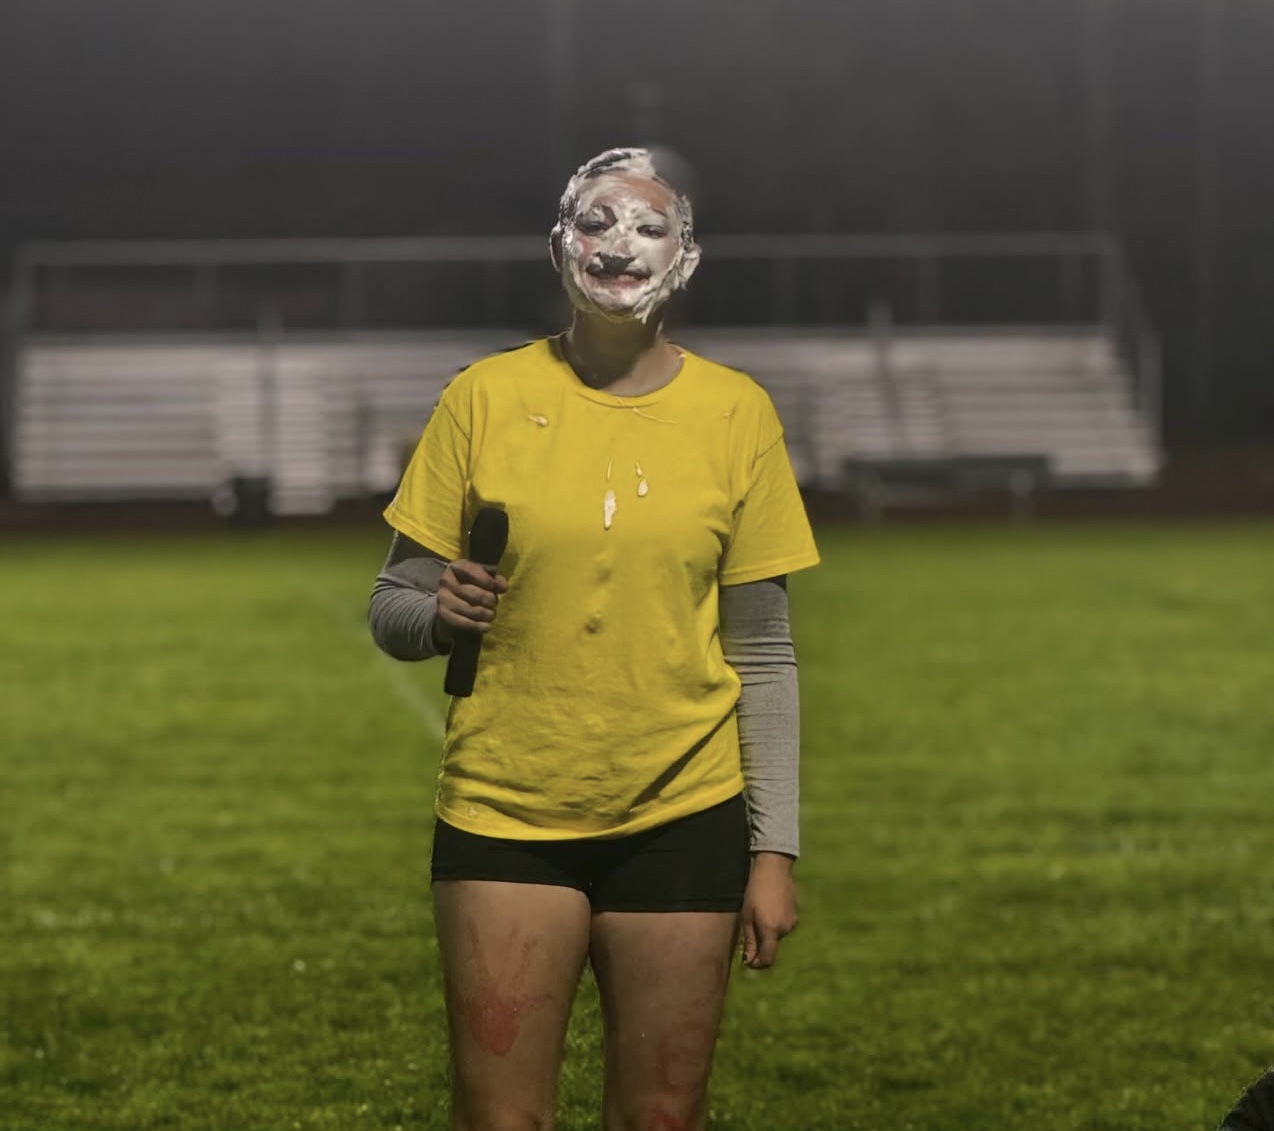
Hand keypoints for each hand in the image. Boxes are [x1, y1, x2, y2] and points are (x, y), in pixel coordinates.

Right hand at [434, 559, 509, 644]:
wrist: (451, 596)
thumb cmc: (471, 582)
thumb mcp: (482, 576)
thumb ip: (494, 579)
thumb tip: (502, 587)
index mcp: (457, 567)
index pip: (474, 573)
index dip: (489, 582)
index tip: (499, 589)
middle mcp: (446, 581)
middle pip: (474, 594)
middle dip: (489, 600)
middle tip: (495, 603)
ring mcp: (443, 597)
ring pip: (469, 609)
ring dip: (485, 614)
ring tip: (491, 614)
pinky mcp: (443, 613)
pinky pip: (462, 622)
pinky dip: (476, 626)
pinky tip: (486, 626)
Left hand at [739, 852, 798, 969]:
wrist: (773, 869)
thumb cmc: (755, 891)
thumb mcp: (747, 916)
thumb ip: (750, 941)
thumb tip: (749, 961)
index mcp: (771, 930)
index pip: (767, 959)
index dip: (757, 964)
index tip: (748, 961)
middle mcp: (785, 929)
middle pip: (771, 946)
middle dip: (760, 943)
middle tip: (749, 924)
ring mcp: (792, 923)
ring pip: (777, 936)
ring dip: (768, 931)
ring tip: (759, 911)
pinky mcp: (796, 916)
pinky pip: (783, 926)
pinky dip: (775, 922)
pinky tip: (769, 906)